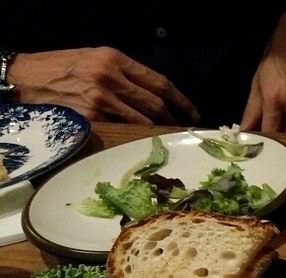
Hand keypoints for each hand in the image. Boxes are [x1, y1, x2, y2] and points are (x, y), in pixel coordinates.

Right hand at [10, 48, 198, 124]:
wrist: (24, 79)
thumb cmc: (59, 69)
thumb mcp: (92, 59)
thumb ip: (123, 74)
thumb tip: (154, 94)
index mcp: (114, 59)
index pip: (160, 83)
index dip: (182, 101)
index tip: (193, 113)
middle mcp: (110, 77)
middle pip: (156, 105)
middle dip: (172, 120)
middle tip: (180, 129)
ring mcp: (101, 100)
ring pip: (143, 122)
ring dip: (156, 132)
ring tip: (163, 138)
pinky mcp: (91, 119)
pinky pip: (123, 132)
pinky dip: (134, 138)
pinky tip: (139, 142)